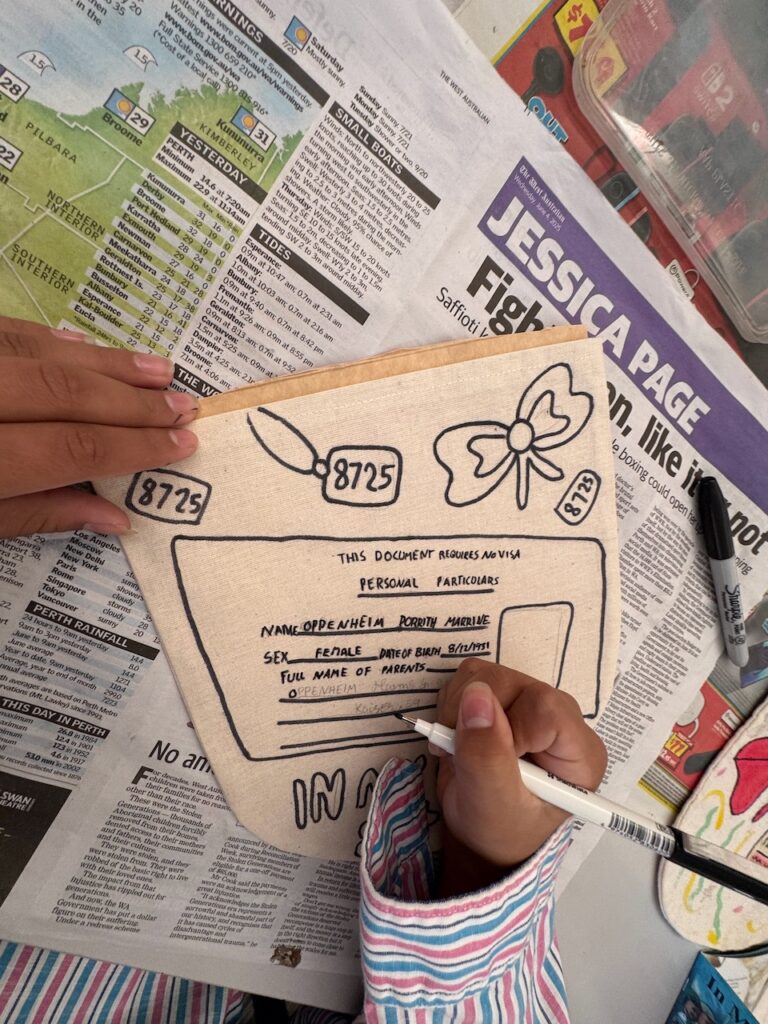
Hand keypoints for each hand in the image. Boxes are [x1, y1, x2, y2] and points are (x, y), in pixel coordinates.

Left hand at [0, 317, 198, 537]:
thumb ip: (38, 515)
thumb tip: (115, 516)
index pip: (73, 449)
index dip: (134, 446)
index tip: (182, 444)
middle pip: (66, 395)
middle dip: (133, 402)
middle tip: (183, 406)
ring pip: (42, 355)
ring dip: (105, 363)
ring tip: (158, 370)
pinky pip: (8, 332)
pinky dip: (50, 338)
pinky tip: (85, 346)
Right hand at [435, 658, 606, 895]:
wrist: (484, 836)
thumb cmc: (499, 831)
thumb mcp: (492, 804)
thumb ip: (486, 756)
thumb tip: (476, 695)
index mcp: (578, 751)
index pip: (545, 708)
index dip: (509, 727)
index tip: (489, 761)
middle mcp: (561, 720)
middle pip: (514, 684)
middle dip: (475, 716)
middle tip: (463, 755)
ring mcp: (532, 704)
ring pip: (488, 674)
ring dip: (459, 709)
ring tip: (460, 749)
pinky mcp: (506, 697)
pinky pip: (472, 676)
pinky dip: (453, 703)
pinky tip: (458, 735)